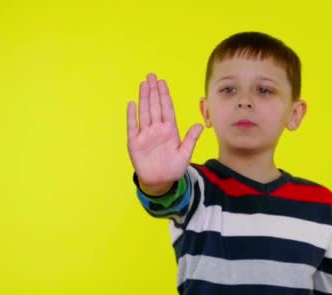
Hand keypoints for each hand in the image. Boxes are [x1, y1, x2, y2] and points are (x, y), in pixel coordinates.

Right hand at [127, 73, 202, 193]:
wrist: (160, 182)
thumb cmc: (173, 168)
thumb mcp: (185, 154)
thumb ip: (190, 139)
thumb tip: (200, 125)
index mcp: (170, 130)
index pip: (167, 109)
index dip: (165, 96)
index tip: (163, 83)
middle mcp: (157, 129)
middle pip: (155, 106)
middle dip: (154, 91)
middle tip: (152, 76)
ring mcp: (145, 134)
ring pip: (145, 112)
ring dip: (144, 98)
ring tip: (144, 84)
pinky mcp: (135, 143)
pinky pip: (133, 127)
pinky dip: (132, 116)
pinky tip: (132, 104)